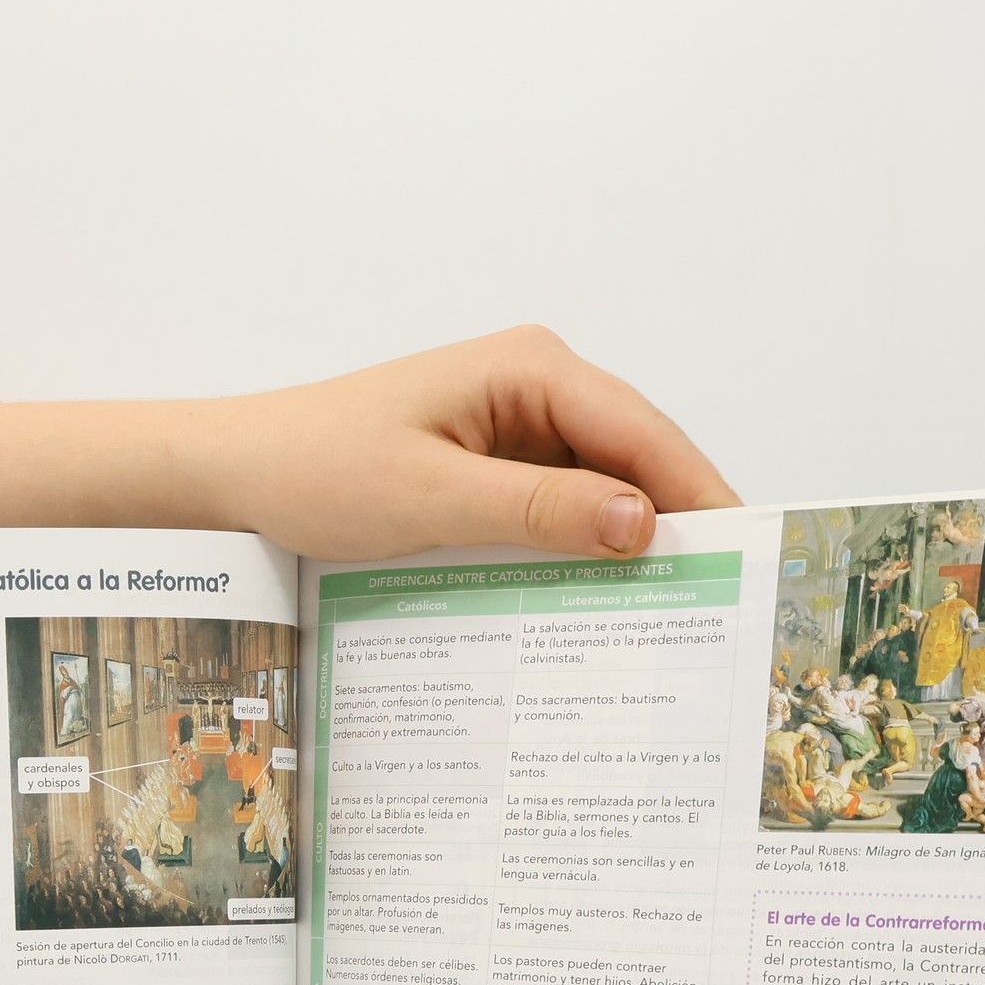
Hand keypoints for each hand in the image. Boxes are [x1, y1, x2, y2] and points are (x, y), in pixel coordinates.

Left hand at [219, 326, 738, 561]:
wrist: (240, 473)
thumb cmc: (318, 468)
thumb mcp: (432, 497)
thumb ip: (539, 509)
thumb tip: (641, 523)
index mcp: (530, 368)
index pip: (643, 432)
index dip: (698, 494)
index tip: (743, 555)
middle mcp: (536, 387)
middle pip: (635, 460)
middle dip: (672, 526)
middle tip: (717, 604)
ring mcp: (517, 429)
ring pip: (600, 491)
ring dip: (624, 547)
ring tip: (668, 616)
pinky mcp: (496, 469)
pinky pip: (559, 510)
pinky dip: (578, 552)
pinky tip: (594, 602)